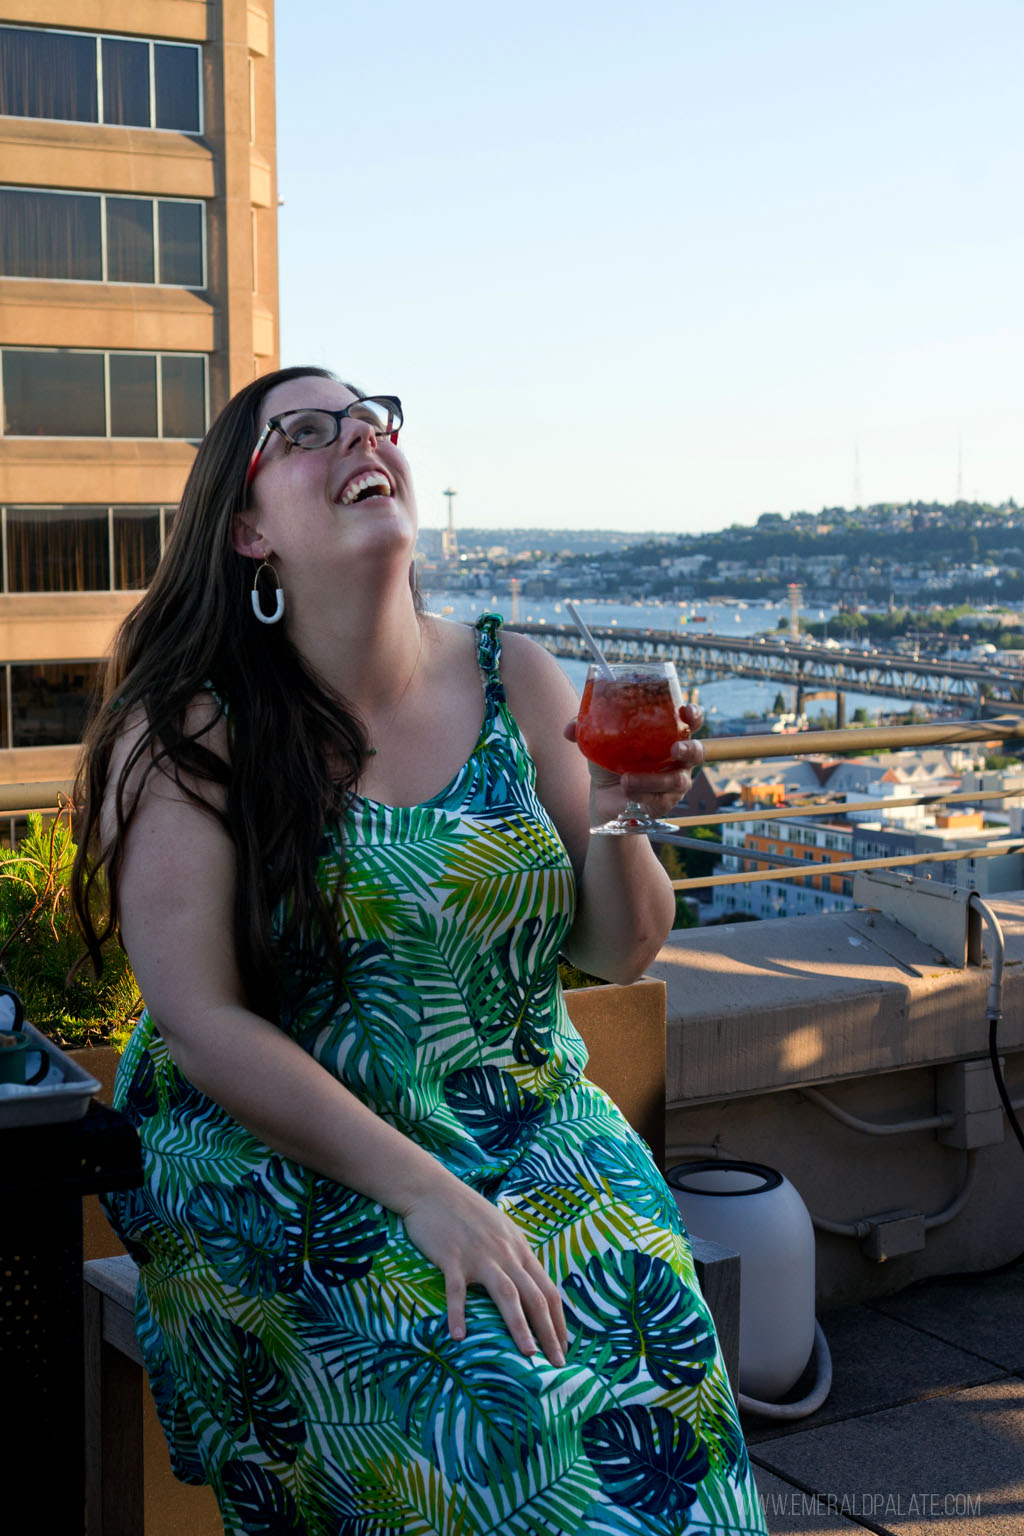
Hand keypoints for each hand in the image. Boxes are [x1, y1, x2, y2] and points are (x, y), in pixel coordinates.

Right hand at [401, 1182, 567, 1365]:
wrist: (433, 1190)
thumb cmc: (468, 1212)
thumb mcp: (502, 1230)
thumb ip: (516, 1256)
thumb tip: (532, 1284)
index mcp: (520, 1250)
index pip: (548, 1290)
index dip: (558, 1321)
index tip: (564, 1348)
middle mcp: (505, 1254)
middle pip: (534, 1296)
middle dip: (548, 1332)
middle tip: (556, 1364)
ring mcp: (479, 1256)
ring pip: (506, 1294)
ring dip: (519, 1326)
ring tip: (527, 1354)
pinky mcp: (452, 1258)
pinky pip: (457, 1290)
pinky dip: (458, 1313)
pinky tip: (458, 1336)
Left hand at [564, 703, 704, 823]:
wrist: (605, 796)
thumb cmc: (610, 759)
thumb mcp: (598, 741)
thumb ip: (585, 729)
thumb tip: (569, 729)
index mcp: (667, 734)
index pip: (691, 721)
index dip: (694, 715)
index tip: (686, 711)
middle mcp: (678, 757)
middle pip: (698, 752)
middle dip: (689, 750)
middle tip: (674, 750)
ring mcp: (676, 780)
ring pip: (678, 781)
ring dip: (653, 781)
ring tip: (627, 780)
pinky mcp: (667, 802)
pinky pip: (662, 801)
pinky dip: (644, 797)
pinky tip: (629, 795)